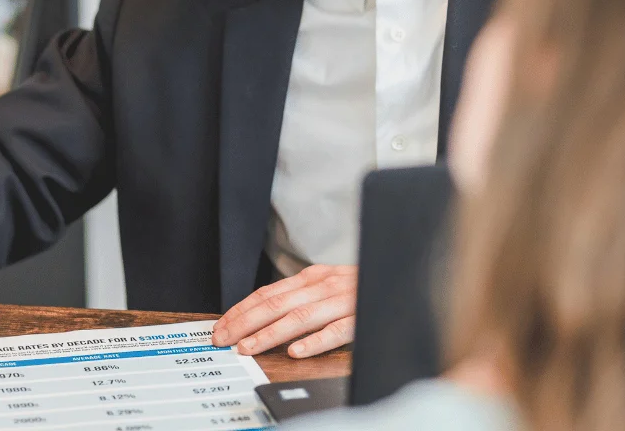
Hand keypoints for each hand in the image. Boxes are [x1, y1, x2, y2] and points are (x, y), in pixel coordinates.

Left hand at [211, 264, 356, 357]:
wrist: (403, 274)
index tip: (221, 327)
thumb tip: (262, 313)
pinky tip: (297, 351)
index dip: (240, 310)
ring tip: (249, 348)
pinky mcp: (361, 316)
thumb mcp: (327, 285)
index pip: (267, 294)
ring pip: (299, 317)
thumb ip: (300, 296)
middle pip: (275, 304)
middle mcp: (323, 285)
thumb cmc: (362, 286)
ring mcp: (342, 300)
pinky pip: (336, 330)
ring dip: (270, 333)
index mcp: (312, 277)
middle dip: (244, 323)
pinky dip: (315, 341)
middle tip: (224, 340)